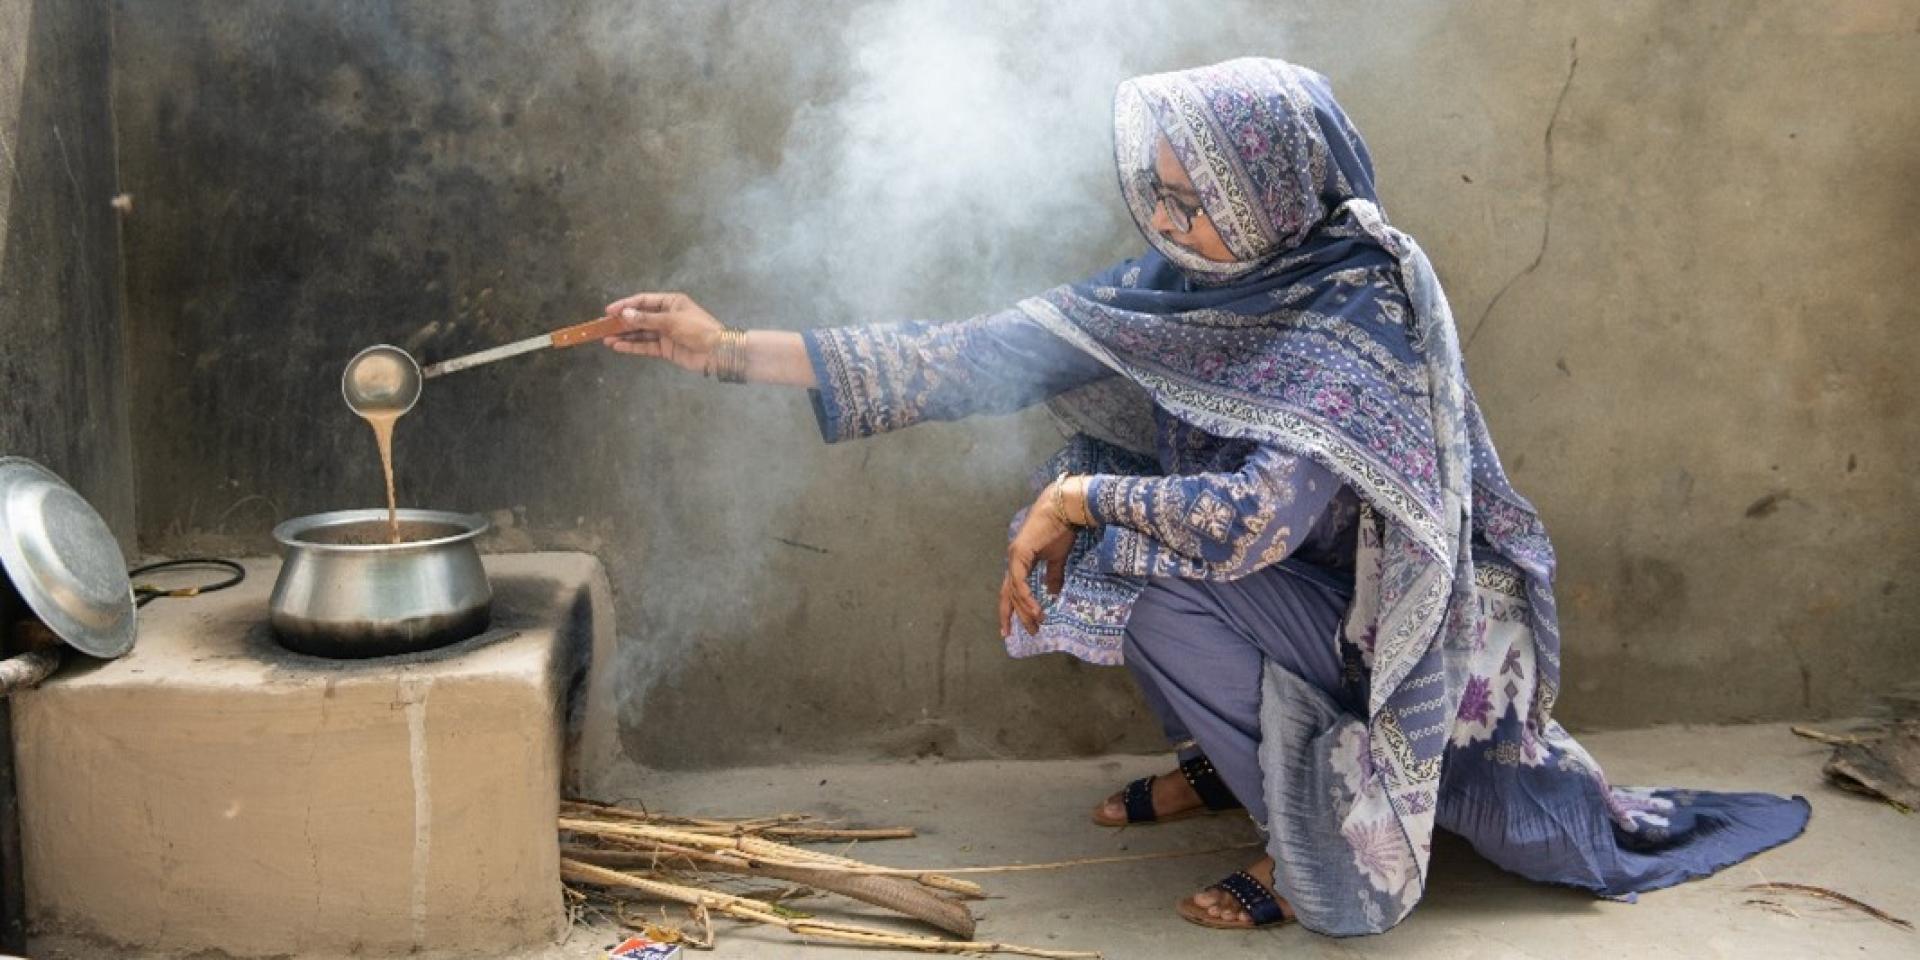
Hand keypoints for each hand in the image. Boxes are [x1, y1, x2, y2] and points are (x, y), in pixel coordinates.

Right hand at [601, 291, 723, 374]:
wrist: (717, 352)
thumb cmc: (697, 329)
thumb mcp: (671, 321)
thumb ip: (646, 319)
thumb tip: (624, 314)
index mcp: (671, 302)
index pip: (643, 301)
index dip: (626, 305)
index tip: (609, 311)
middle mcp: (667, 316)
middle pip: (640, 318)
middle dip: (622, 322)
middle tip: (603, 326)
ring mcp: (666, 333)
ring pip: (641, 333)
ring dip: (624, 336)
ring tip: (606, 339)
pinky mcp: (666, 349)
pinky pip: (646, 346)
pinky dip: (632, 346)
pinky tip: (618, 346)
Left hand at [999, 483, 1081, 636]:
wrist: (1063, 509)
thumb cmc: (1060, 530)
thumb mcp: (1057, 558)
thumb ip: (1053, 576)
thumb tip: (1052, 593)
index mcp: (1020, 562)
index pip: (1011, 590)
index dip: (1011, 609)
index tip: (1010, 628)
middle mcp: (1013, 561)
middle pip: (1008, 594)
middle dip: (1014, 615)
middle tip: (1023, 632)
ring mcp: (1014, 557)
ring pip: (1015, 591)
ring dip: (1025, 610)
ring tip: (1036, 623)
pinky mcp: (1019, 554)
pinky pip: (1019, 581)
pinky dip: (1026, 597)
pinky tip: (1034, 609)